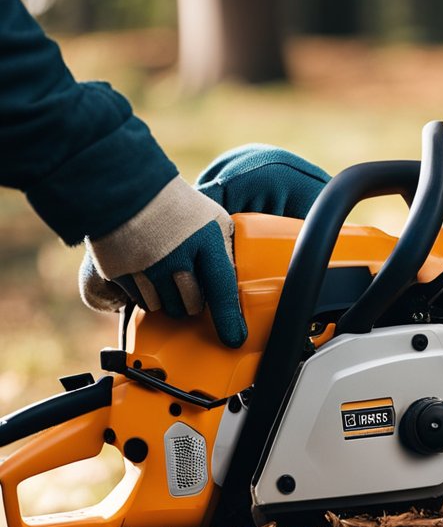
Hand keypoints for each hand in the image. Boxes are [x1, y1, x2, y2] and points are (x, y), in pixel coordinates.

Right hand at [80, 176, 246, 347]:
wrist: (125, 187)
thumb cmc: (177, 206)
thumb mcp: (213, 220)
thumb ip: (225, 250)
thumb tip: (238, 283)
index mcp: (205, 240)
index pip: (221, 289)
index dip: (227, 318)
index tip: (234, 338)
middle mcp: (175, 256)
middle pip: (192, 305)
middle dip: (194, 300)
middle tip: (188, 281)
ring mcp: (145, 266)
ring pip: (166, 307)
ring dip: (169, 298)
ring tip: (166, 272)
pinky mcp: (120, 272)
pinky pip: (141, 302)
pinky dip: (147, 294)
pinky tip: (147, 273)